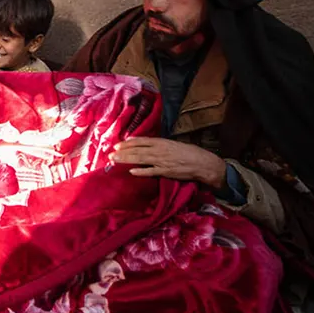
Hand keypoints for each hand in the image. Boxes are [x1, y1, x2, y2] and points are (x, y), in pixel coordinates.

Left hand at [111, 137, 226, 188]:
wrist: (204, 163)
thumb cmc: (190, 153)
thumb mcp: (174, 145)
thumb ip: (160, 145)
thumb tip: (146, 145)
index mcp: (162, 142)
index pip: (141, 141)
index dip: (128, 143)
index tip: (117, 145)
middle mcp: (160, 150)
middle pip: (137, 150)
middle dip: (122, 152)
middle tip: (110, 154)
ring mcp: (162, 161)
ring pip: (140, 159)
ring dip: (126, 160)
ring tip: (114, 160)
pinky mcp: (166, 171)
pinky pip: (151, 172)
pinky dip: (141, 171)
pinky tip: (131, 171)